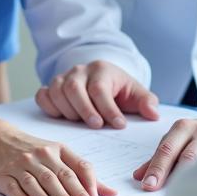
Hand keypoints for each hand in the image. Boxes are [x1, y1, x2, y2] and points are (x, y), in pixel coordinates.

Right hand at [0, 123, 115, 195]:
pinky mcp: (3, 175)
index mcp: (58, 150)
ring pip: (35, 181)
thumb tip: (112, 194)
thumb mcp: (60, 155)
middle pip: (57, 176)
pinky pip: (13, 186)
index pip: (76, 167)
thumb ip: (84, 175)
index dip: (86, 185)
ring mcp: (20, 165)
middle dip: (70, 194)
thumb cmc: (35, 151)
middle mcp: (40, 156)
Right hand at [36, 60, 159, 128]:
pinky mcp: (50, 87)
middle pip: (74, 88)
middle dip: (85, 109)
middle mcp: (79, 71)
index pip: (100, 88)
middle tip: (96, 126)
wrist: (101, 79)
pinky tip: (61, 117)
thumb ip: (146, 102)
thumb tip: (153, 114)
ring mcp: (62, 78)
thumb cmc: (119, 90)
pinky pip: (43, 95)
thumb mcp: (136, 93)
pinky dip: (49, 107)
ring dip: (68, 110)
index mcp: (101, 70)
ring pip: (57, 92)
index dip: (109, 108)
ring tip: (81, 123)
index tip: (119, 125)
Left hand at [132, 115, 196, 189]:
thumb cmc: (194, 135)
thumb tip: (138, 177)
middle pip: (185, 157)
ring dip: (193, 179)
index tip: (147, 185)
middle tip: (157, 190)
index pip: (167, 150)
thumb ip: (158, 157)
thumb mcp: (174, 140)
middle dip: (171, 174)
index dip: (157, 168)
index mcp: (182, 128)